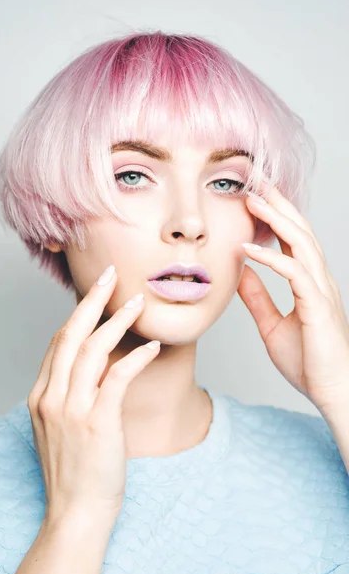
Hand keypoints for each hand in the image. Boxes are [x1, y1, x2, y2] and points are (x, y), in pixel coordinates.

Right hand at [27, 266, 160, 526]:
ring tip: (139, 302)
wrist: (76, 513)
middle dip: (91, 300)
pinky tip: (153, 345)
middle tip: (109, 275)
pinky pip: (117, 377)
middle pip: (70, 334)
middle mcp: (51, 397)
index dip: (77, 314)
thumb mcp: (60, 428)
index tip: (95, 293)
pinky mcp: (97, 422)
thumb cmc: (75, 472)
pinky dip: (136, 356)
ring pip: (92, 349)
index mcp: (41, 396)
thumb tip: (91, 370)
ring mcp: (72, 409)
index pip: (58, 343)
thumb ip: (68, 396)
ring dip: (117, 320)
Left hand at [237, 177, 348, 416]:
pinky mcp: (317, 306)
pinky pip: (294, 273)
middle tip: (255, 180)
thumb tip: (239, 273)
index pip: (292, 239)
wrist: (333, 392)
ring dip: (275, 219)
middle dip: (277, 203)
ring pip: (301, 243)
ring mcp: (320, 290)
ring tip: (251, 200)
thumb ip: (258, 298)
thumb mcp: (271, 324)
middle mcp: (318, 279)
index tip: (253, 196)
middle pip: (299, 230)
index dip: (274, 215)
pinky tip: (247, 249)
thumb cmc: (308, 362)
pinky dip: (270, 258)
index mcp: (308, 282)